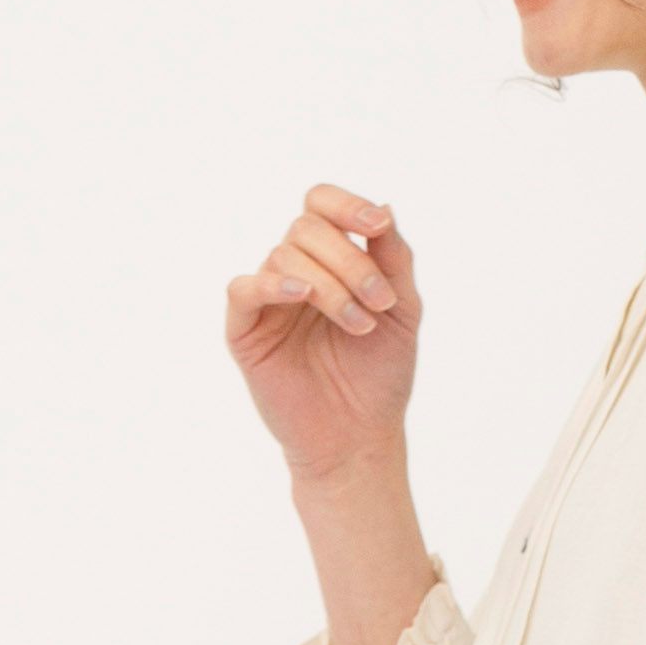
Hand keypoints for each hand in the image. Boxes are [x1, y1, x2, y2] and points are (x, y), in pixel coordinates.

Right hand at [226, 183, 418, 484]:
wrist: (359, 439)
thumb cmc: (380, 377)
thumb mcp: (402, 311)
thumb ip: (394, 258)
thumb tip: (384, 206)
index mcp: (330, 260)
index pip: (323, 205)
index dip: (347, 205)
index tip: (378, 227)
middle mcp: (296, 272)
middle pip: (306, 227)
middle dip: (349, 260)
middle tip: (380, 302)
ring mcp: (268, 299)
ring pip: (284, 257)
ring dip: (330, 286)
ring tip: (360, 327)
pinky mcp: (245, 330)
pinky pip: (243, 288)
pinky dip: (271, 285)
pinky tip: (302, 297)